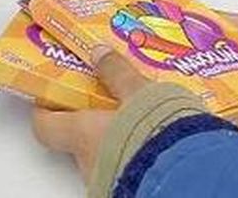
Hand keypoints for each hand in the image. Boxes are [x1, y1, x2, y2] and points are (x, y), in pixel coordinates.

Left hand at [32, 47, 151, 180]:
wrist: (193, 179)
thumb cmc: (160, 134)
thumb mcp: (142, 93)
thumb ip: (118, 74)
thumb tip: (99, 52)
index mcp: (82, 134)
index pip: (45, 126)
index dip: (46, 109)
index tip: (52, 94)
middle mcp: (90, 164)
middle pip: (78, 141)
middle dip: (92, 124)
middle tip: (110, 104)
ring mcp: (111, 184)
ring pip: (107, 159)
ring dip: (119, 144)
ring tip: (144, 125)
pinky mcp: (134, 193)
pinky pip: (129, 173)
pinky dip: (138, 160)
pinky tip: (160, 149)